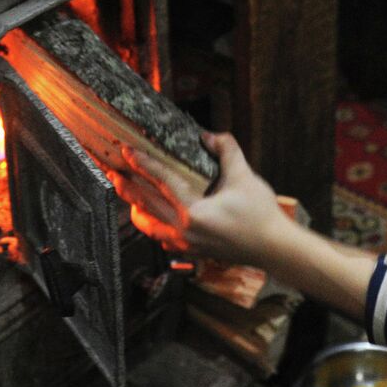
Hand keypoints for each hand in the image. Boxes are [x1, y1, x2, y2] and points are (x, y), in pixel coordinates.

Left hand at [121, 133, 296, 265]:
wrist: (274, 248)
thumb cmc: (261, 215)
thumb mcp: (244, 176)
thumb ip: (226, 151)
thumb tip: (208, 135)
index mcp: (194, 212)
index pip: (162, 182)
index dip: (143, 164)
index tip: (127, 151)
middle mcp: (184, 230)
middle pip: (146, 204)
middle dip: (128, 185)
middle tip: (112, 169)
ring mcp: (186, 244)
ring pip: (149, 225)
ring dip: (136, 207)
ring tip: (126, 192)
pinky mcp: (191, 251)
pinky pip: (162, 237)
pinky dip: (152, 225)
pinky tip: (150, 218)